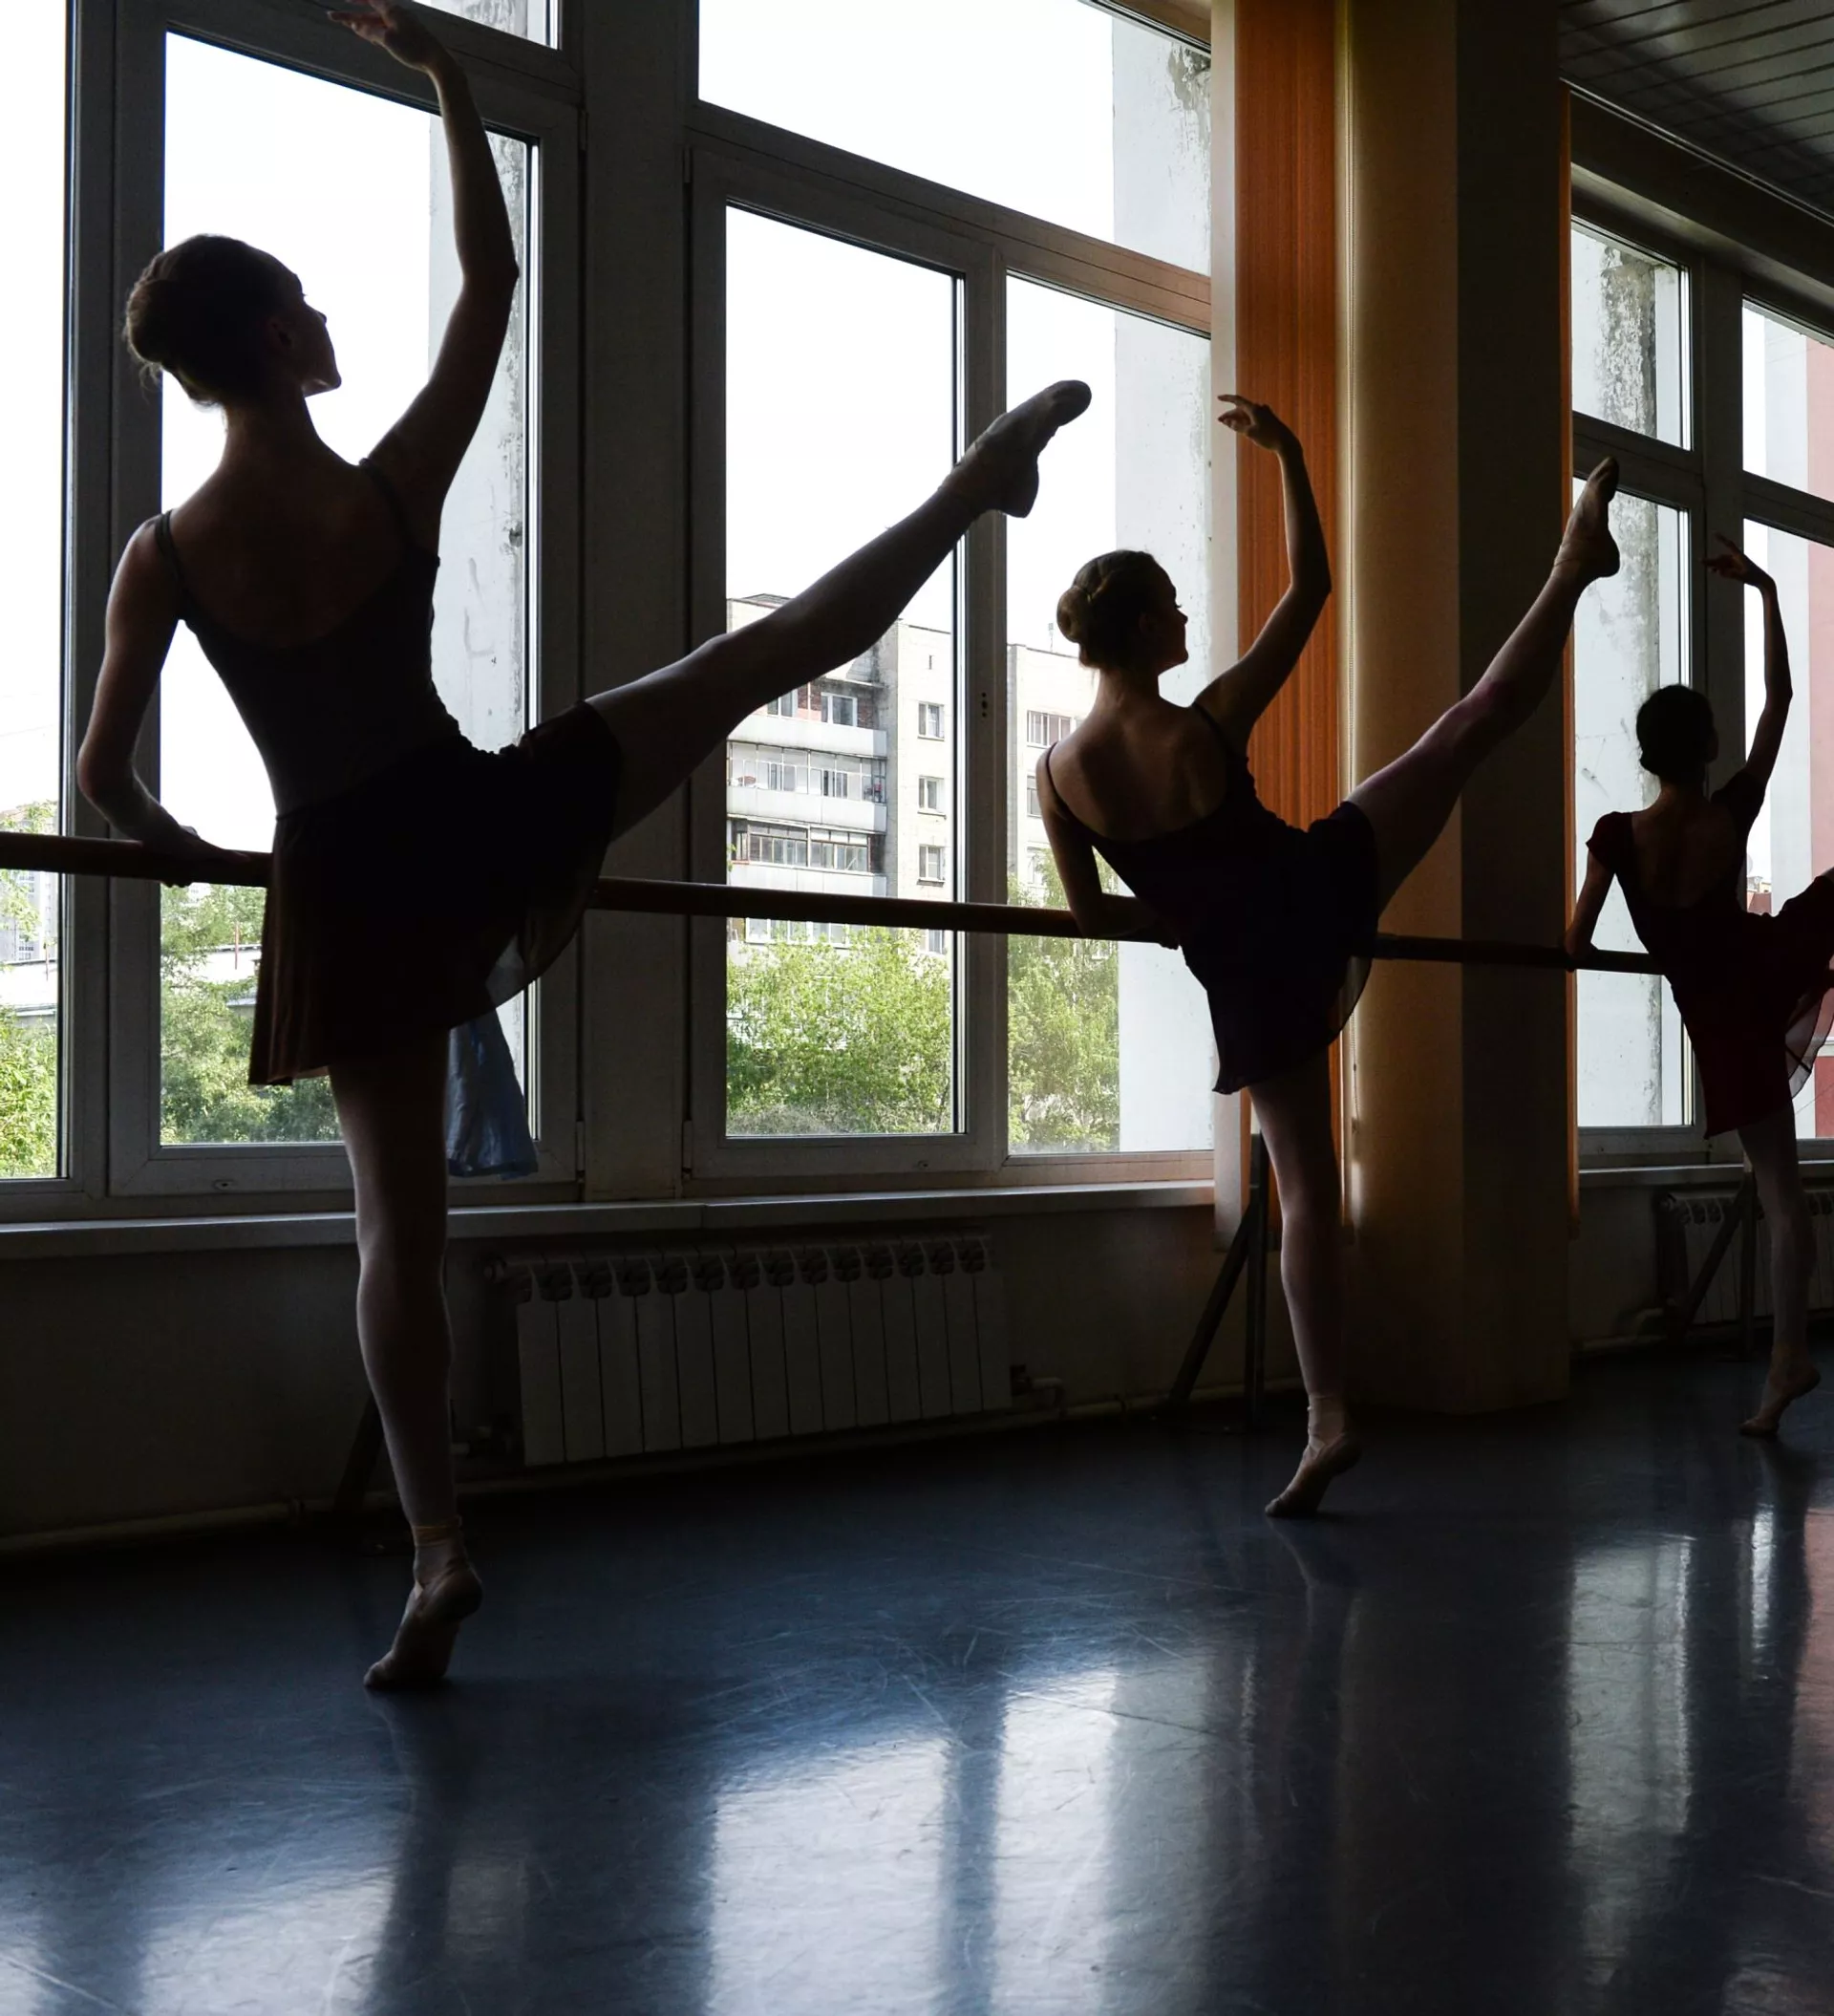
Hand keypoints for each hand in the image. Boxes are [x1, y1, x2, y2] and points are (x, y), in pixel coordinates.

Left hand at [154, 825, 249, 890]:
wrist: (153, 830)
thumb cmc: (181, 841)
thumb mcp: (207, 851)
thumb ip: (225, 855)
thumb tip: (247, 860)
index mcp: (193, 838)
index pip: (197, 858)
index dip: (195, 871)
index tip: (190, 881)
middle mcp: (178, 837)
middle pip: (181, 860)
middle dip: (180, 874)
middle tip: (176, 885)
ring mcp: (163, 839)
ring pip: (167, 860)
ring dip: (166, 873)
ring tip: (164, 882)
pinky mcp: (148, 841)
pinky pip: (153, 857)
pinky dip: (153, 866)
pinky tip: (151, 874)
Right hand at [331, 1, 449, 73]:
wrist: (437, 61)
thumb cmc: (413, 49)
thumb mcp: (387, 40)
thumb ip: (370, 32)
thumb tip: (356, 27)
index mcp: (391, 11)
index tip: (343, 0)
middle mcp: (396, 15)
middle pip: (368, 14)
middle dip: (351, 16)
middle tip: (333, 17)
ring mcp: (401, 25)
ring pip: (377, 24)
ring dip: (362, 25)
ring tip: (349, 25)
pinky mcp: (406, 36)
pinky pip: (385, 31)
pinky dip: (374, 32)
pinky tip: (369, 35)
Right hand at [1218, 394, 1295, 453]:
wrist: (1285, 442)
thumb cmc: (1268, 437)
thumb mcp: (1250, 433)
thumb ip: (1237, 426)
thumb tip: (1227, 421)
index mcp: (1254, 409)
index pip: (1237, 400)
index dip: (1227, 398)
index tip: (1218, 398)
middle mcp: (1259, 408)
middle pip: (1241, 408)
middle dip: (1230, 414)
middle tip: (1220, 421)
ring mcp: (1264, 413)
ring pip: (1247, 413)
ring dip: (1237, 418)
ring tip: (1228, 424)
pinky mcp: (1268, 419)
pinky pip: (1252, 417)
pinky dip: (1245, 420)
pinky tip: (1241, 426)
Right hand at [1707, 534, 1774, 592]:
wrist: (1762, 581)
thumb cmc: (1754, 577)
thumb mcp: (1742, 576)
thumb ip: (1730, 574)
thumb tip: (1719, 572)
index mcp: (1739, 556)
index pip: (1729, 545)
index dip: (1721, 539)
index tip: (1714, 533)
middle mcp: (1736, 558)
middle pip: (1721, 558)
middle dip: (1711, 560)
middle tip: (1700, 560)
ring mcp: (1736, 564)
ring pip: (1722, 563)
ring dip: (1714, 565)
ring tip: (1705, 566)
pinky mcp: (1736, 569)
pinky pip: (1725, 568)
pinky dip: (1719, 569)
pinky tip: (1713, 571)